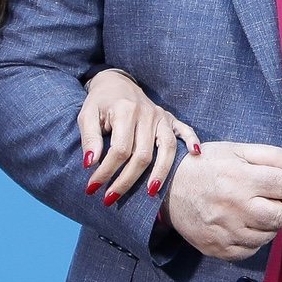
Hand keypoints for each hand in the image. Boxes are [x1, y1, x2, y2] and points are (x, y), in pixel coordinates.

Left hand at [79, 68, 198, 205]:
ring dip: (160, 172)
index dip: (106, 171)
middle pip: (143, 154)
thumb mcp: (86, 116)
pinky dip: (192, 141)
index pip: (120, 149)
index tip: (92, 188)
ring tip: (151, 193)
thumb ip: (89, 139)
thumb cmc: (100, 103)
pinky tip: (195, 154)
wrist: (116, 82)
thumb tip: (89, 164)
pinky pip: (185, 130)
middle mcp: (147, 113)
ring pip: (166, 148)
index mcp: (125, 111)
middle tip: (111, 199)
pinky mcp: (170, 118)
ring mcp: (161, 116)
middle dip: (126, 181)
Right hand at [163, 142, 281, 261]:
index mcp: (241, 179)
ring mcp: (226, 231)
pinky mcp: (219, 249)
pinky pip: (251, 249)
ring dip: (277, 223)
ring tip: (269, 208)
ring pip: (269, 234)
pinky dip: (259, 238)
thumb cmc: (205, 165)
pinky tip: (252, 223)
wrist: (167, 190)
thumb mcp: (236, 150)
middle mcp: (235, 207)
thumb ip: (271, 156)